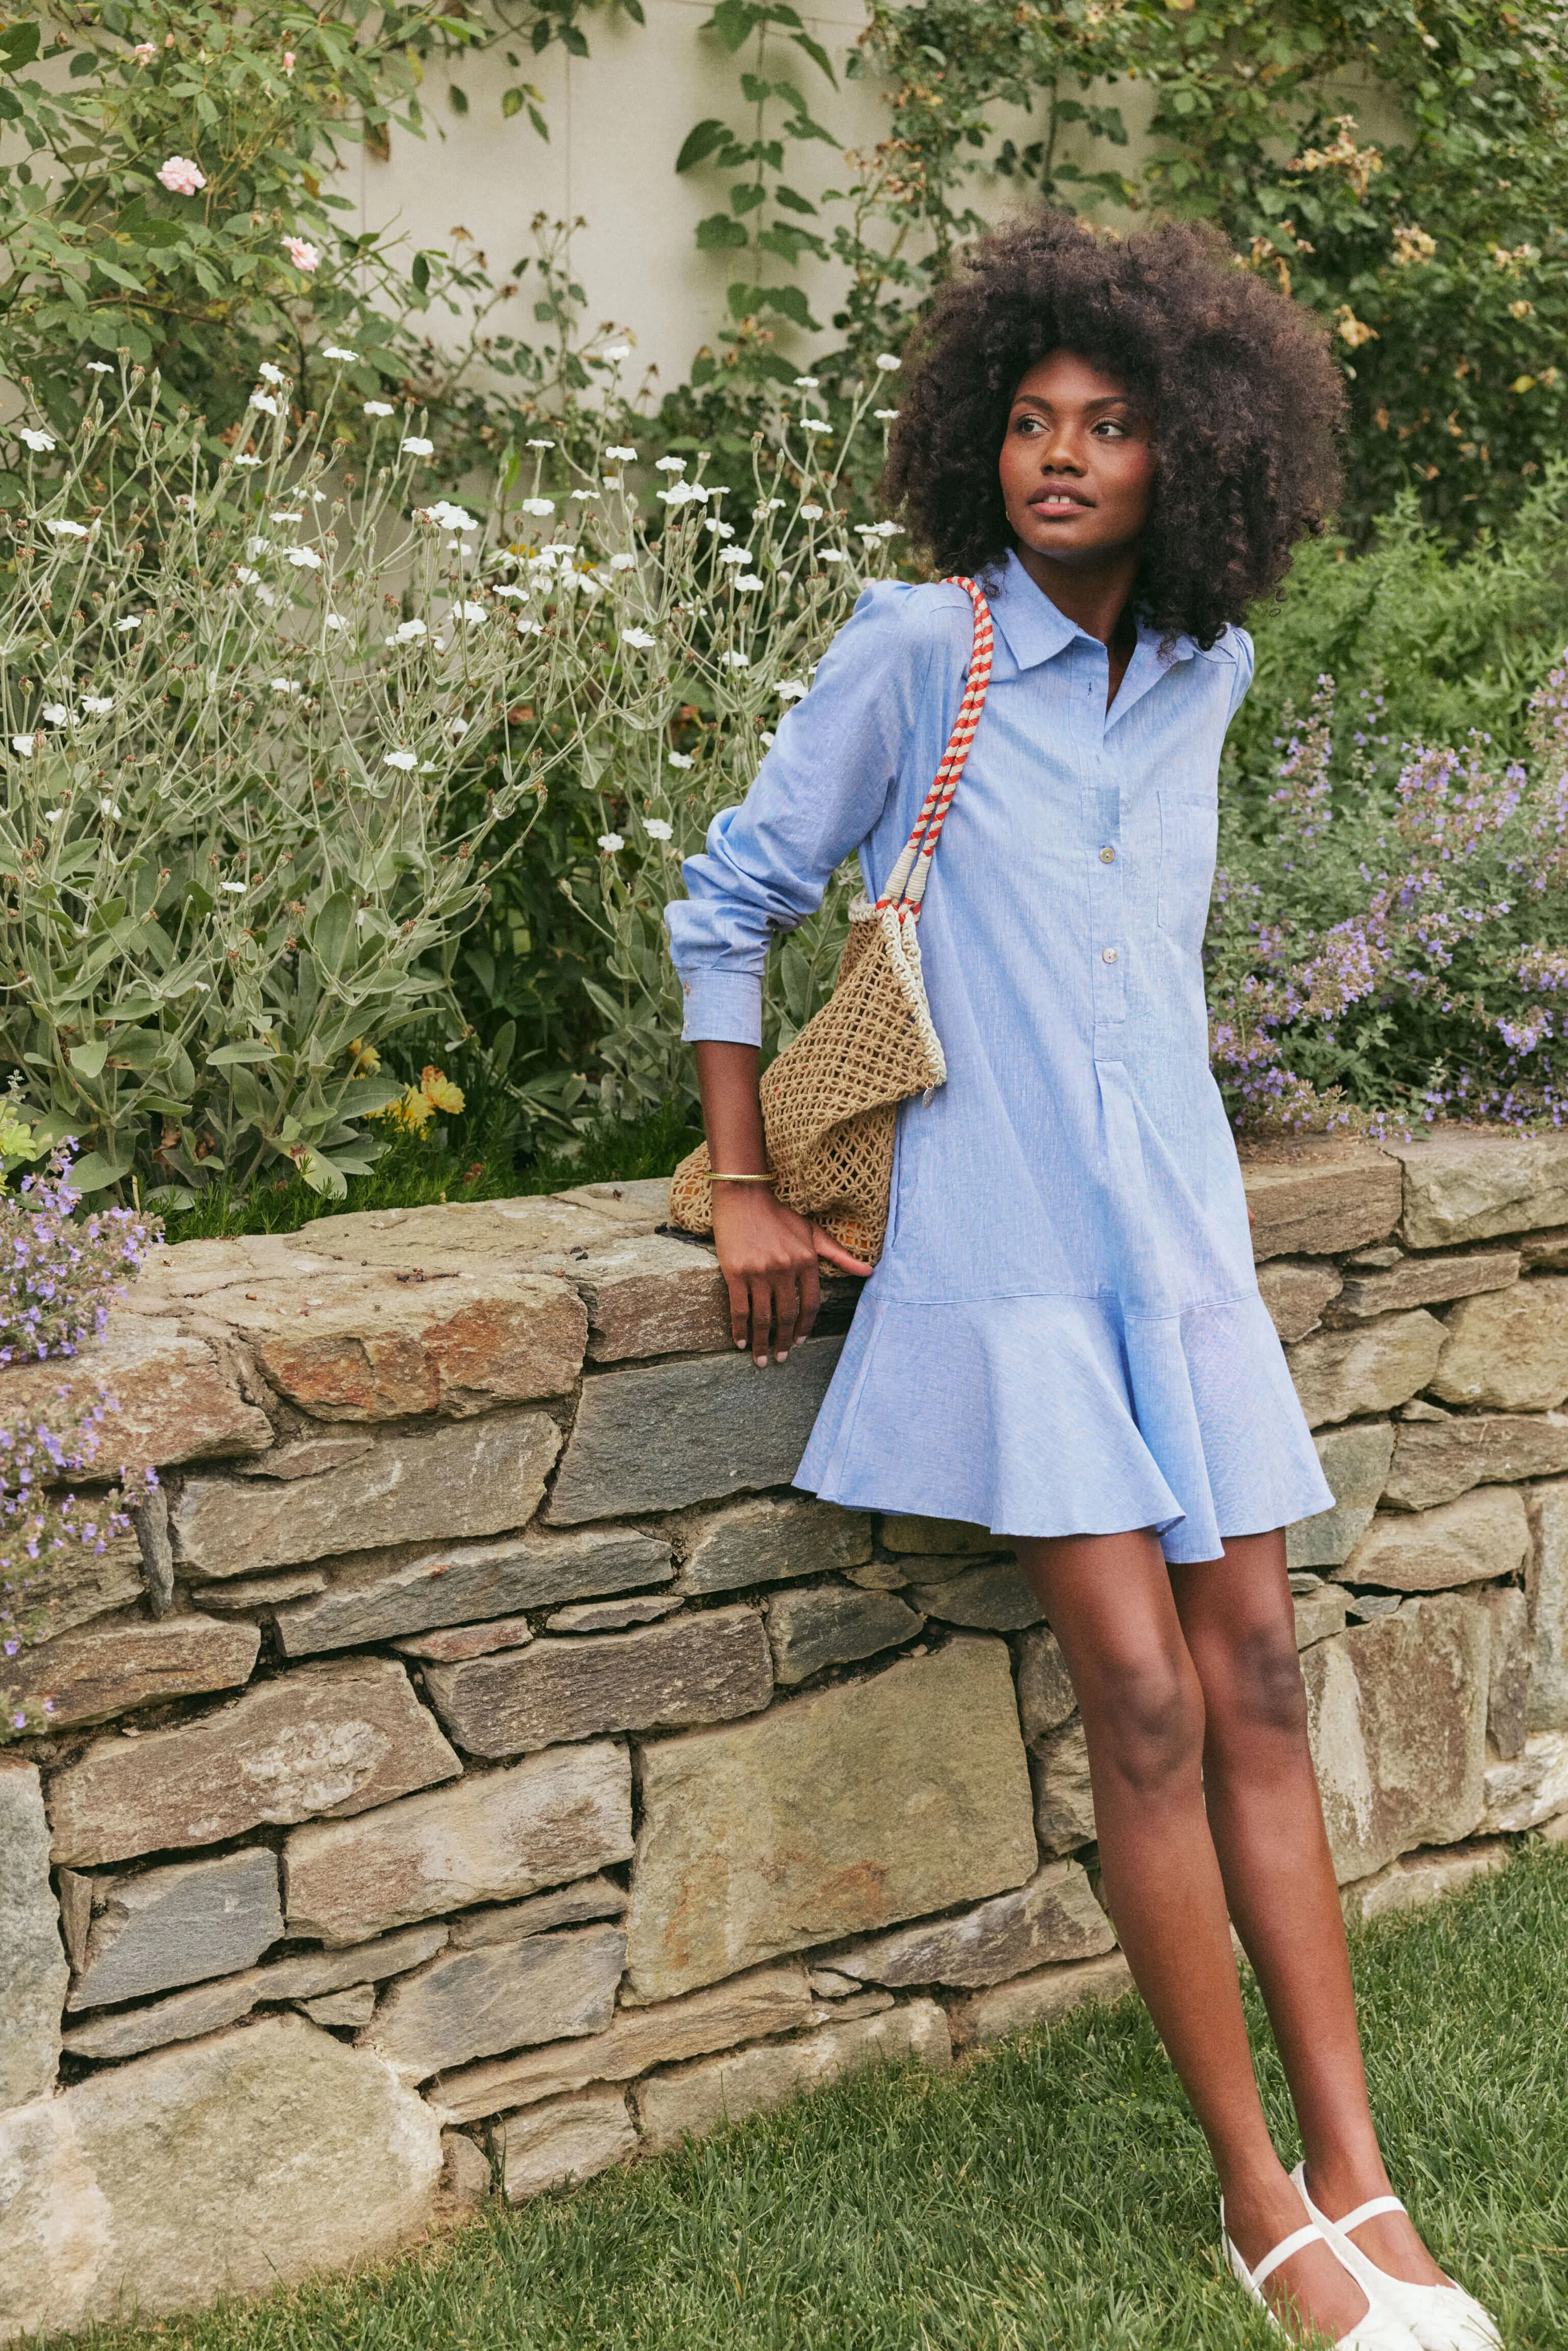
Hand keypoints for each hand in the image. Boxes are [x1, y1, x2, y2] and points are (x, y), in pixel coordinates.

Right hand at [710, 1185, 872, 1365]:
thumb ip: (840, 1255)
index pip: (810, 1304)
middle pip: (786, 1315)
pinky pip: (740, 1309)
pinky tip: (741, 1343)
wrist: (744, 1196)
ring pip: (763, 1317)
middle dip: (784, 1342)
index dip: (806, 1327)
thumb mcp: (813, 1233)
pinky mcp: (736, 1273)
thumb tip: (870, 1271)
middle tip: (781, 1359)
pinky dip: (740, 1329)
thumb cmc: (779, 1215)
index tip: (800, 1342)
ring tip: (762, 1360)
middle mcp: (785, 1268)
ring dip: (762, 1342)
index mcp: (806, 1261)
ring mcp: (760, 1272)